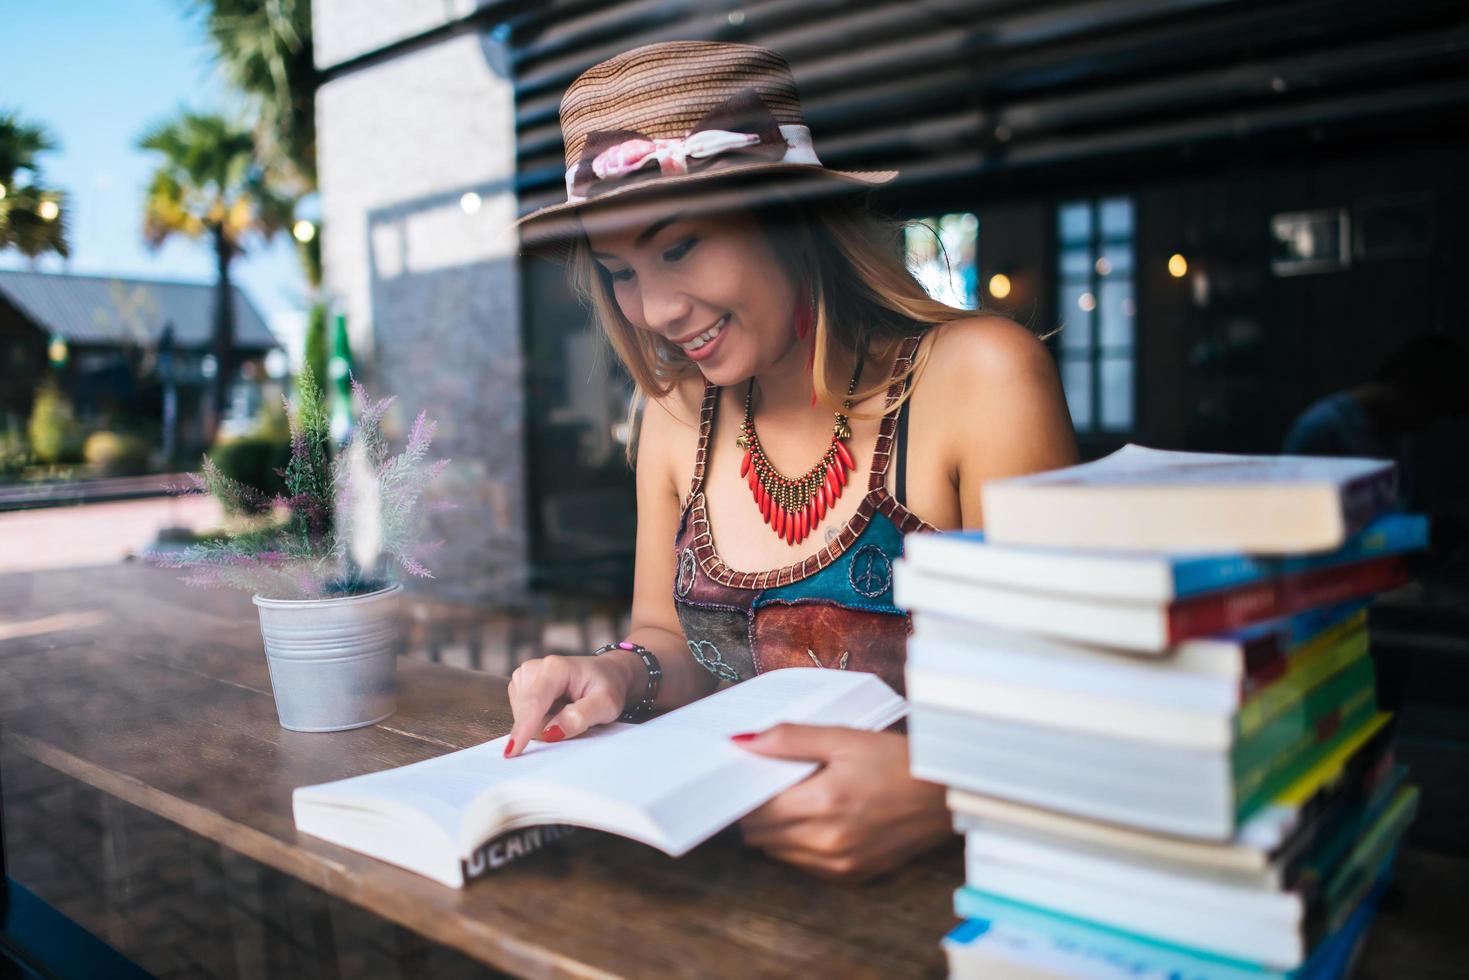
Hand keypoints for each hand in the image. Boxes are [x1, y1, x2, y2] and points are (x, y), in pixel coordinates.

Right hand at [504, 653, 639, 757]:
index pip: (534, 703)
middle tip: (575, 713)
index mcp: (555, 668)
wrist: (607, 674)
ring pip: (523, 717)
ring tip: (566, 707)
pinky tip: (556, 707)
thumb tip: (552, 732)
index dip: (524, 728)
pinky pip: (523, 716)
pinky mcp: (520, 686)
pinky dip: (539, 718)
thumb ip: (581, 717)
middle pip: (528, 714)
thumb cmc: (607, 687)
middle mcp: (533, 668)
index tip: (512, 751)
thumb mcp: (607, 704)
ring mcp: (524, 676)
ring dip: (545, 721)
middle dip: (547, 725)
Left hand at [732, 724, 954, 882]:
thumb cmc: (897, 761)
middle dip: (759, 810)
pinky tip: (820, 820)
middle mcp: (826, 842)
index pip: (755, 809)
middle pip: (760, 835)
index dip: (748, 790)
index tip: (752, 774)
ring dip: (778, 829)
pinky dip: (800, 845)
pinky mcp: (852, 877)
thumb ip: (789, 738)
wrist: (946, 795)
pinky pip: (804, 865)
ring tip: (801, 799)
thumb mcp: (844, 737)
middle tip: (776, 783)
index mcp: (822, 803)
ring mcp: (839, 864)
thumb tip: (742, 742)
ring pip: (778, 852)